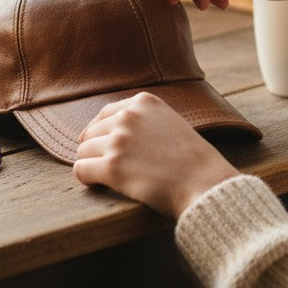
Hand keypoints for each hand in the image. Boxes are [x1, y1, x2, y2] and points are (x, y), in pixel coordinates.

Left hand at [73, 92, 239, 217]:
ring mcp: (119, 141)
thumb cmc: (192, 160)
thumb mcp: (170, 123)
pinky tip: (99, 185)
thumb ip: (143, 120)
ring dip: (93, 165)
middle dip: (97, 150)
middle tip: (112, 167)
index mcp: (143, 102)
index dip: (100, 132)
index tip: (101, 146)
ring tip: (109, 178)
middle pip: (91, 133)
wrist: (205, 184)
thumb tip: (109, 130)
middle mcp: (128, 117)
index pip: (104, 113)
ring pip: (83, 152)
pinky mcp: (112, 167)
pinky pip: (81, 170)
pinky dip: (87, 179)